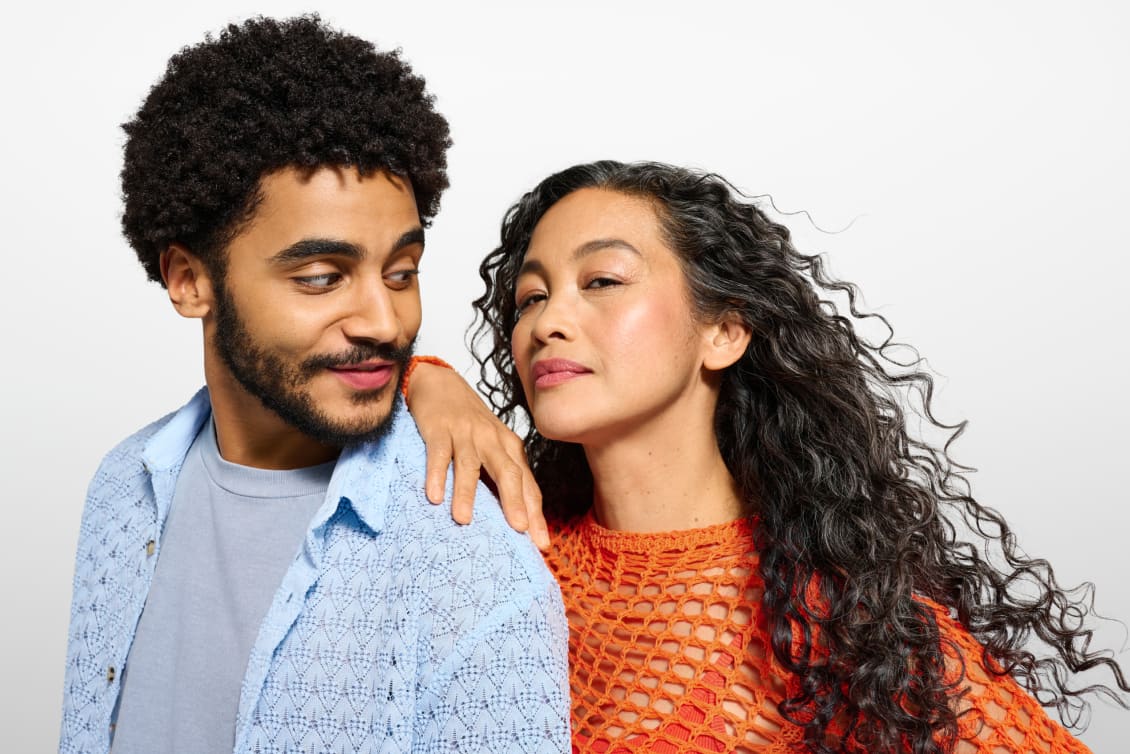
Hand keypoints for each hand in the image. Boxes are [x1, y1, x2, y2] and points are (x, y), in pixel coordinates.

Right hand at [405, 361, 548, 548]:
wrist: (440, 382)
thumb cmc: (469, 422)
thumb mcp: (493, 445)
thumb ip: (504, 474)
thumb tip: (516, 519)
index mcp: (509, 446)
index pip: (527, 483)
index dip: (535, 513)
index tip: (541, 543)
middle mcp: (491, 440)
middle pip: (507, 472)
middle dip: (514, 502)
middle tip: (519, 531)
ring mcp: (465, 434)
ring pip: (470, 465)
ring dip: (467, 493)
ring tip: (464, 520)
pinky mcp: (439, 429)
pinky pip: (439, 454)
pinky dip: (436, 474)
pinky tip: (434, 496)